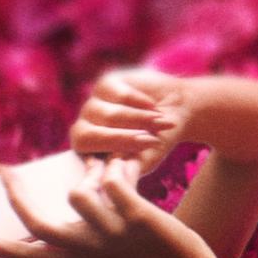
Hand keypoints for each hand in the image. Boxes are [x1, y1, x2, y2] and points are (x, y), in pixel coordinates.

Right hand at [0, 156, 220, 257]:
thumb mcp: (105, 251)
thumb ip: (83, 227)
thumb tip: (71, 186)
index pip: (24, 254)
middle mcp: (85, 250)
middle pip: (35, 223)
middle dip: (15, 195)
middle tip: (5, 173)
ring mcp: (109, 235)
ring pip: (78, 192)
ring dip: (92, 169)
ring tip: (110, 165)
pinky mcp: (134, 218)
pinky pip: (112, 178)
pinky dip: (118, 167)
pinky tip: (130, 167)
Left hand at [69, 68, 190, 174]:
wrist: (175, 112)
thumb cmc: (157, 142)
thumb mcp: (145, 159)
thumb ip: (127, 167)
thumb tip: (112, 173)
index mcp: (85, 151)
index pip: (86, 150)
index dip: (113, 152)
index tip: (140, 152)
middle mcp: (82, 127)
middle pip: (91, 134)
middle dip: (125, 139)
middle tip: (153, 140)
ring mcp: (91, 104)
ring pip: (110, 116)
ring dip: (141, 121)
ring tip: (163, 124)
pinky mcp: (105, 84)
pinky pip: (121, 95)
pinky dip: (142, 104)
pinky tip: (154, 108)